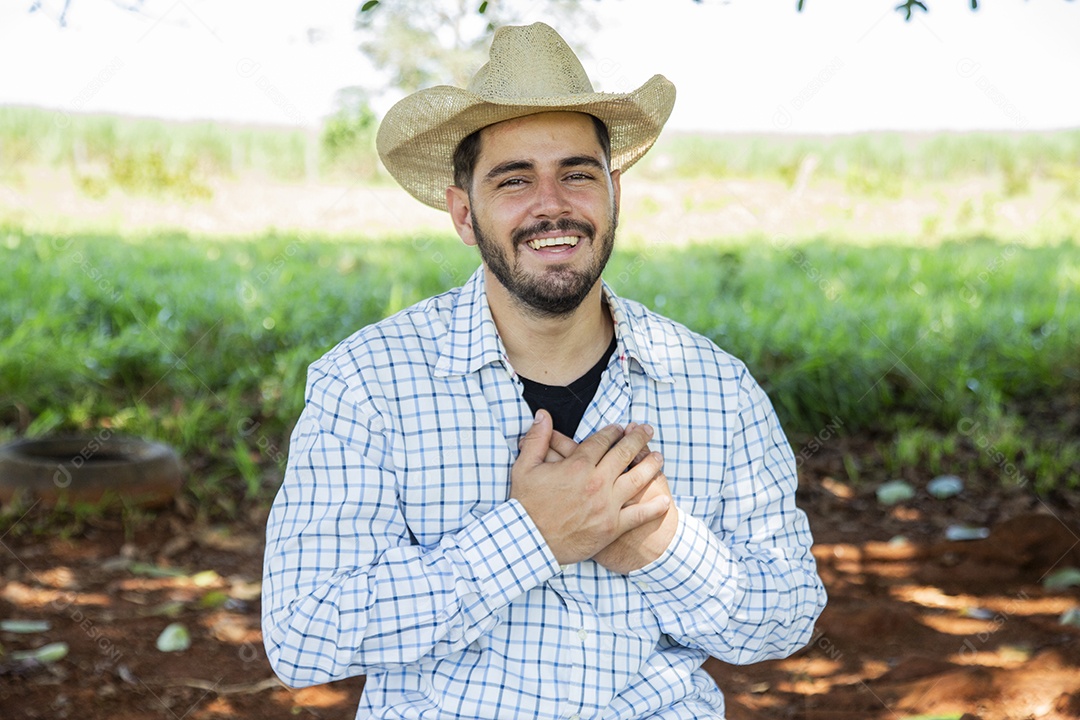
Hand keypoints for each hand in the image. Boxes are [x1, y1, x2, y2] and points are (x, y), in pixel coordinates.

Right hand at [537, 424, 678, 573]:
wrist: (529, 542)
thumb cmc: (525, 505)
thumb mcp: (524, 467)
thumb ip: (537, 439)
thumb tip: (542, 415)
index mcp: (578, 465)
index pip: (603, 440)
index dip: (614, 431)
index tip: (621, 428)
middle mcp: (597, 482)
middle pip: (624, 454)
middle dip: (638, 438)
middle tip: (648, 430)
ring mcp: (607, 505)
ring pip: (637, 479)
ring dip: (651, 465)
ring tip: (659, 457)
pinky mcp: (612, 527)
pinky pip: (639, 514)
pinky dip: (654, 507)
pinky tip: (665, 501)